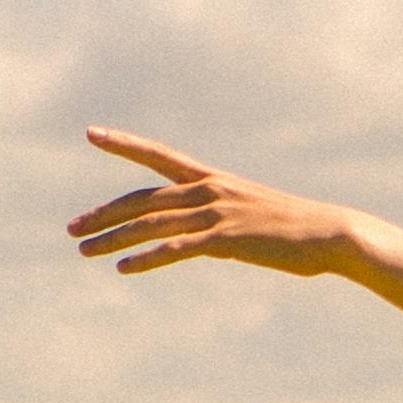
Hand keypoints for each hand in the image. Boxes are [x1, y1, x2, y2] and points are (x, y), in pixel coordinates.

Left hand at [70, 132, 355, 279]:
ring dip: (113, 237)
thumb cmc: (295, 231)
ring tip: (83, 251)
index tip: (91, 133)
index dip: (124, 144)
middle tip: (71, 228)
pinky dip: (147, 258)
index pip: (158, 157)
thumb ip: (217, 227)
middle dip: (104, 214)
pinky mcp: (226, 239)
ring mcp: (217, 213)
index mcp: (213, 180)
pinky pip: (177, 248)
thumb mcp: (250, 220)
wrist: (331, 234)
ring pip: (152, 223)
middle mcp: (209, 190)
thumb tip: (198, 245)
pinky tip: (123, 268)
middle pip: (142, 198)